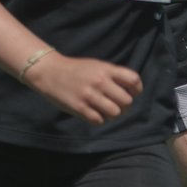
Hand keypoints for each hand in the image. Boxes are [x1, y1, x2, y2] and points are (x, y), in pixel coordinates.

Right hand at [25, 51, 141, 122]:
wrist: (50, 72)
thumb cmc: (76, 70)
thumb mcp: (97, 66)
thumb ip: (113, 75)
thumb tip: (131, 91)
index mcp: (106, 69)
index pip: (134, 80)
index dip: (136, 89)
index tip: (131, 93)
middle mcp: (100, 82)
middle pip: (127, 101)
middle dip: (124, 106)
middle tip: (117, 105)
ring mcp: (90, 95)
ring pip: (115, 113)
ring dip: (112, 115)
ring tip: (105, 111)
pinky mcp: (80, 108)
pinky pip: (99, 120)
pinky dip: (99, 119)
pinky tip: (93, 113)